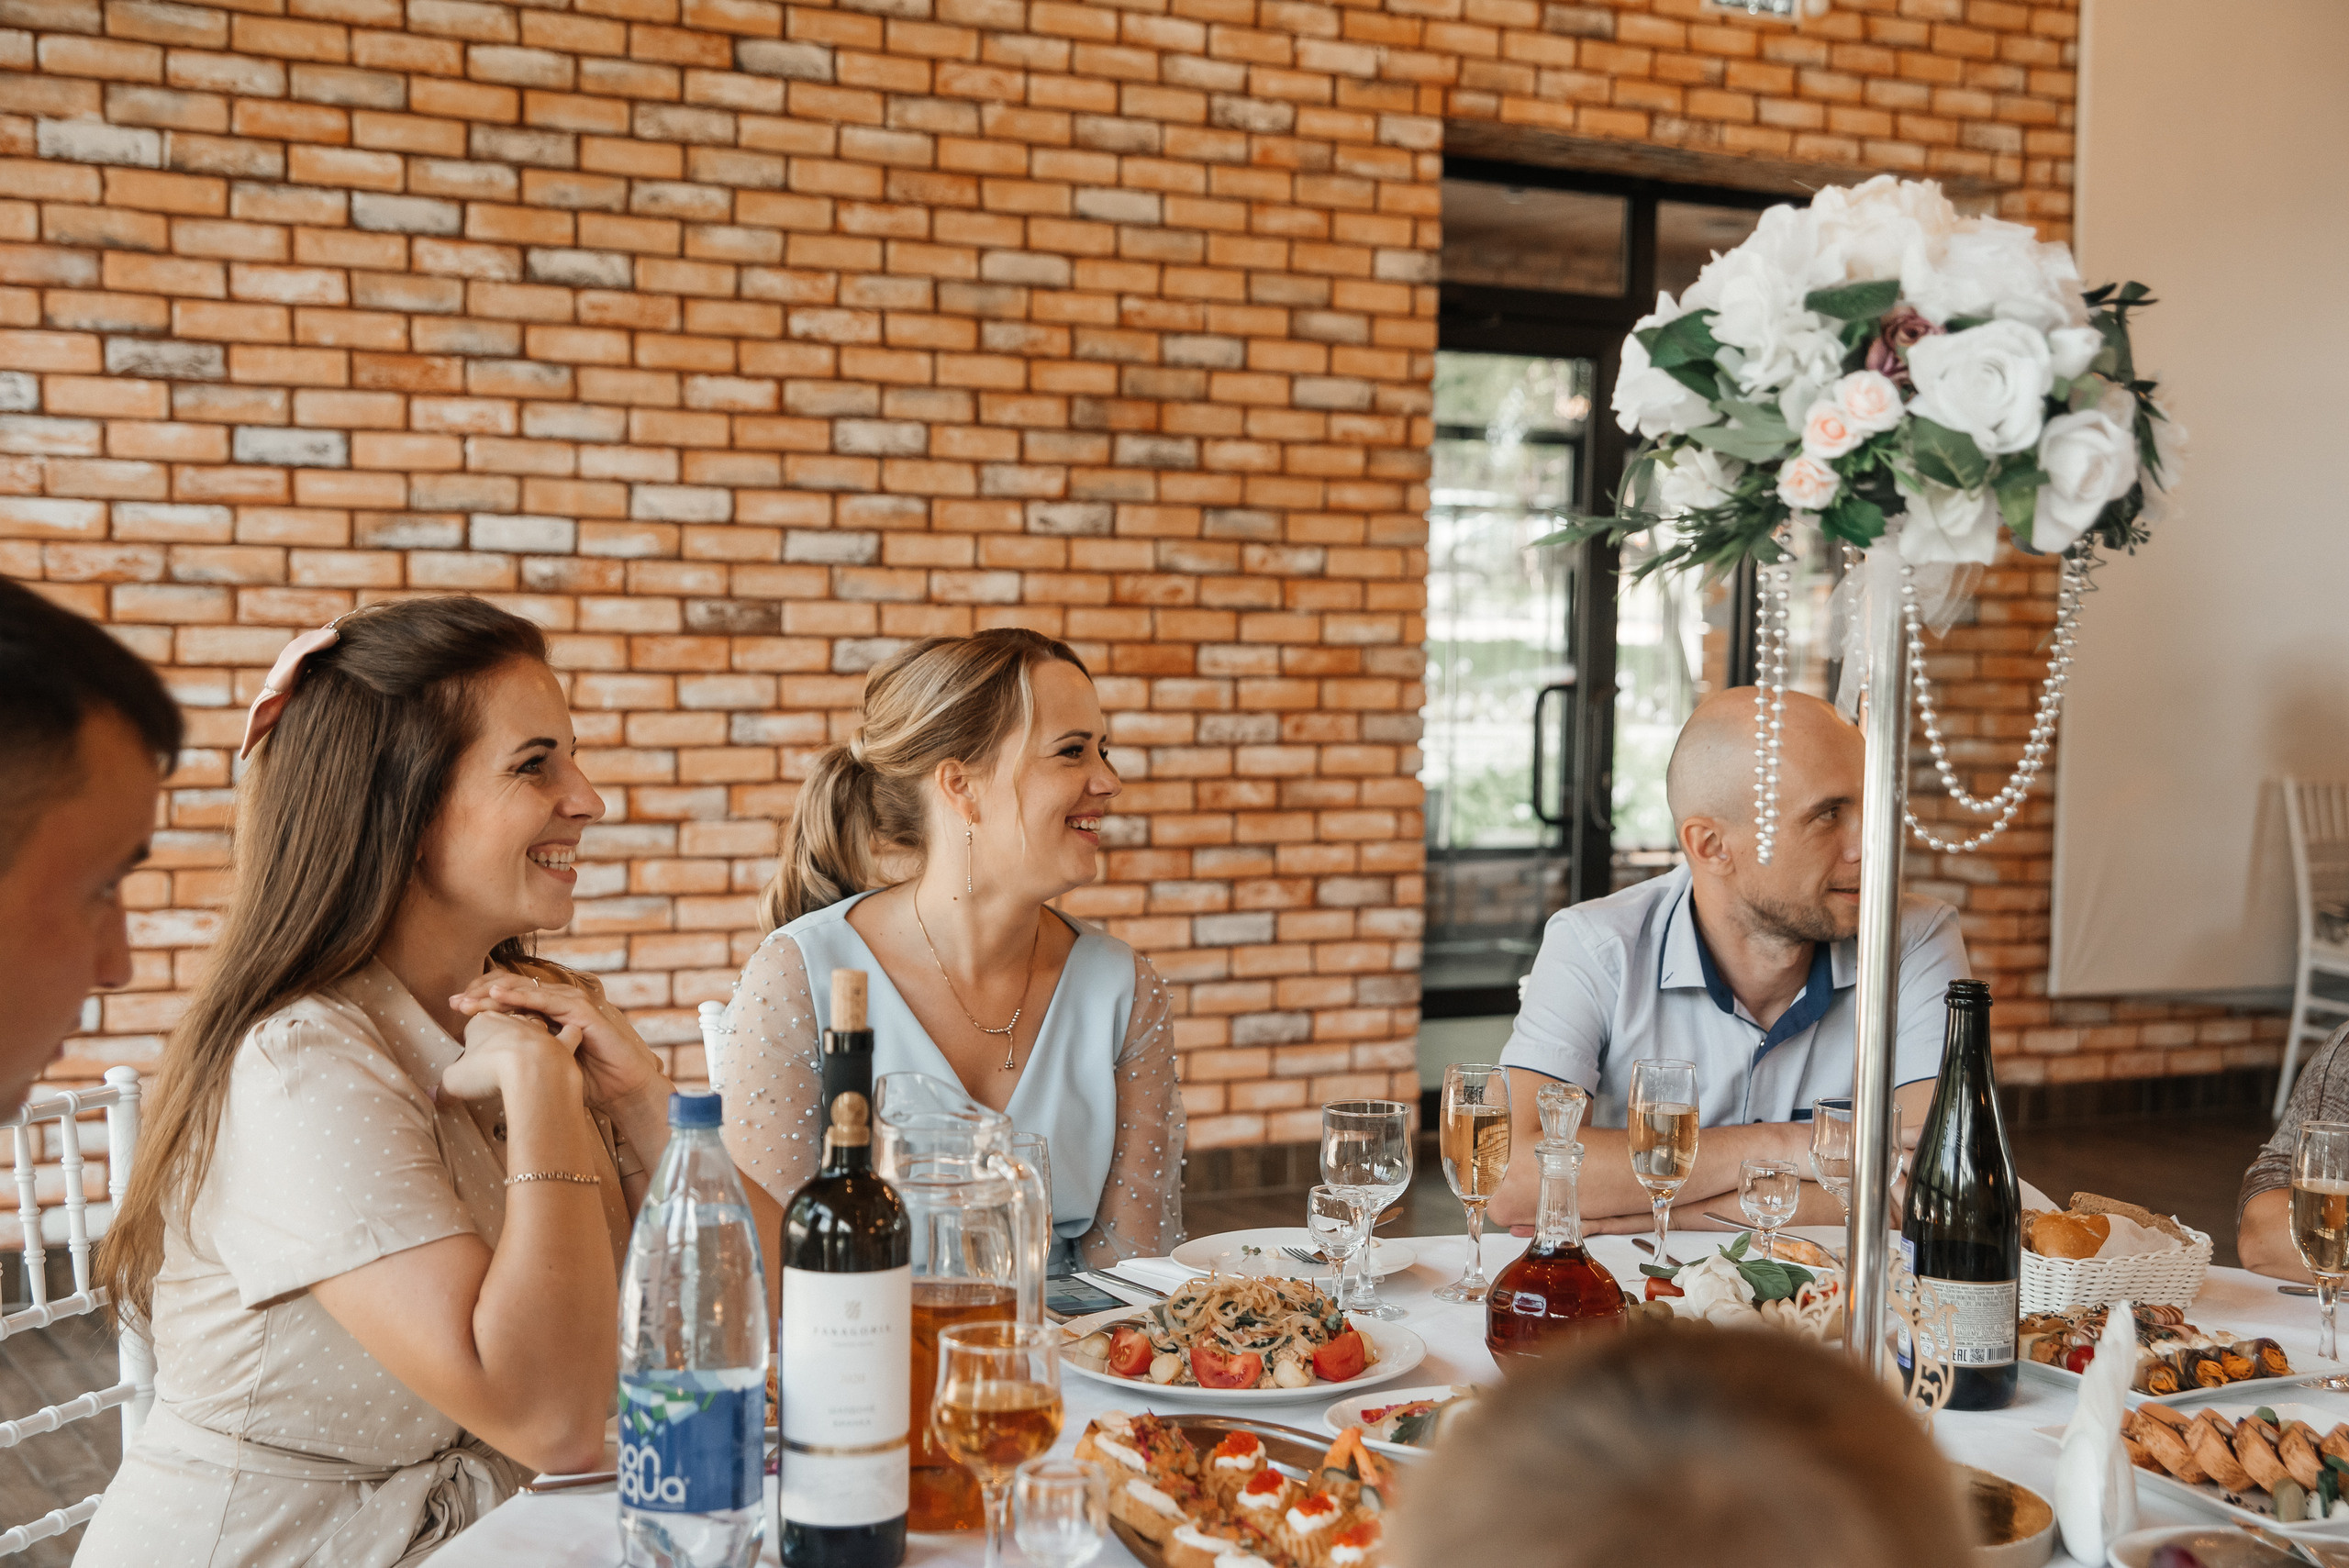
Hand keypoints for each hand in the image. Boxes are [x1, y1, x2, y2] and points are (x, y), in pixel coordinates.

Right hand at [442, 1009, 583, 1101]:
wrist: (529, 1070)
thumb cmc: (488, 1071)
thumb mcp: (454, 1081)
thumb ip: (443, 1089)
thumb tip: (433, 1097)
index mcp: (484, 1021)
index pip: (476, 1023)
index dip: (473, 1038)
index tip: (472, 1054)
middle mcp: (514, 1019)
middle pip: (506, 1021)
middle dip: (501, 1032)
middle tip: (496, 1051)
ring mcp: (540, 1028)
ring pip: (535, 1023)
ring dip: (531, 1031)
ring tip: (526, 1048)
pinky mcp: (562, 1042)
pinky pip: (568, 1035)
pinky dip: (568, 1036)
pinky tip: (568, 1038)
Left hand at [453, 971, 667, 1112]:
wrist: (621, 1090)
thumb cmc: (584, 1082)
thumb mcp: (543, 1068)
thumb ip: (517, 1063)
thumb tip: (473, 1075)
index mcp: (547, 1014)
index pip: (510, 996)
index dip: (483, 999)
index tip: (456, 1009)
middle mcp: (558, 1004)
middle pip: (513, 987)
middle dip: (482, 993)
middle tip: (455, 1002)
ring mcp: (571, 1004)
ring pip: (526, 990)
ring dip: (495, 994)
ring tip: (469, 1000)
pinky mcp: (583, 1011)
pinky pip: (547, 999)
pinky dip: (521, 996)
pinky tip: (498, 996)